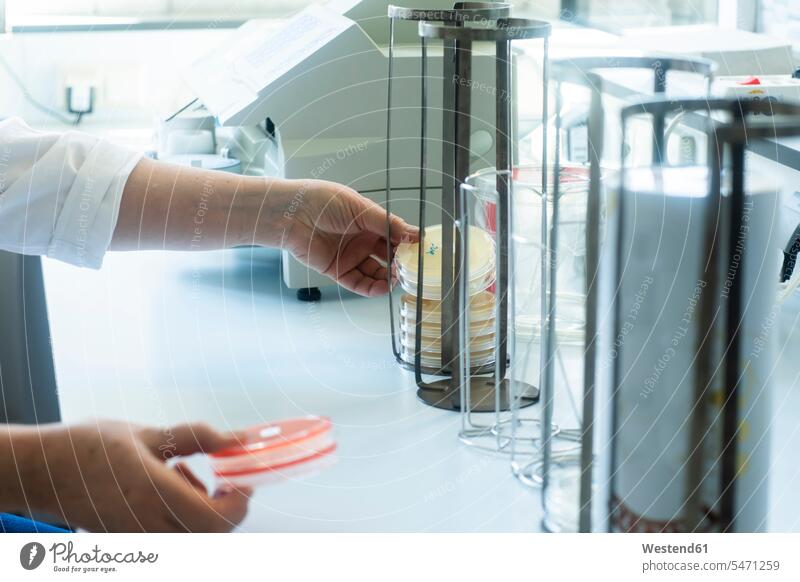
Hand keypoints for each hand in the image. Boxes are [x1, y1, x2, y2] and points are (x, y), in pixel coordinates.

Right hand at [20, 421, 249, 531]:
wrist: (43, 471)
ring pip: (193, 539)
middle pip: (210, 534)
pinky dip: (184, 518)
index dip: (239, 504)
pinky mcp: (130, 544)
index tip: (245, 480)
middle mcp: (146, 525)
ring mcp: (137, 540)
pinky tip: (168, 488)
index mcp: (152, 494)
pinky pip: (172, 540)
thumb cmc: (91, 447)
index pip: (215, 519)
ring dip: (204, 512)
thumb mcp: (148, 434)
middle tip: (222, 477)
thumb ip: (197, 437)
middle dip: (226, 506)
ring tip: (182, 474)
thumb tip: (236, 439)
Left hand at [278, 180, 418, 296]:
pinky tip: (383, 287)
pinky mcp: (338, 270)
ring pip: (376, 272)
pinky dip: (372, 288)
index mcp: (369, 221)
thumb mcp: (361, 208)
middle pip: (388, 256)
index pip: (395, 235)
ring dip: (388, 277)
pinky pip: (359, 283)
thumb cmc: (322, 201)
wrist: (292, 214)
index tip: (419, 251)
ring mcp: (350, 255)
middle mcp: (361, 239)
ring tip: (396, 278)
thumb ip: (389, 224)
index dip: (407, 244)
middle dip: (400, 263)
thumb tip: (415, 234)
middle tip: (409, 268)